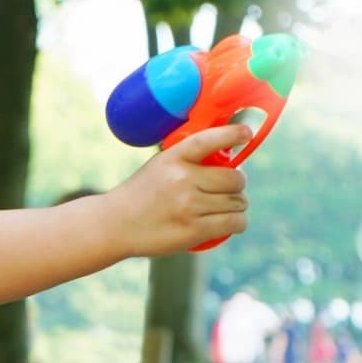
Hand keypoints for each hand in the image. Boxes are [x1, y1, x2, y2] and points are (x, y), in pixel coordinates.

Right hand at [107, 124, 249, 255]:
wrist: (116, 223)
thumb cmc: (142, 193)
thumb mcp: (160, 166)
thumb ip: (188, 161)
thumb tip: (230, 159)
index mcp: (173, 157)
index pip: (209, 140)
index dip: (232, 134)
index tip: (246, 132)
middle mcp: (182, 178)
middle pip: (235, 178)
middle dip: (238, 183)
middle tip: (229, 187)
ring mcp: (189, 205)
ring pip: (237, 202)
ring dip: (239, 205)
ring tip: (227, 206)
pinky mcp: (194, 230)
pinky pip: (234, 222)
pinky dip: (239, 222)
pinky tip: (234, 221)